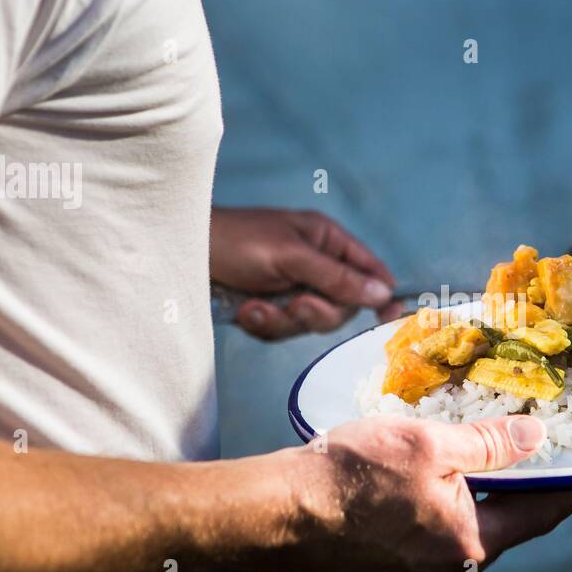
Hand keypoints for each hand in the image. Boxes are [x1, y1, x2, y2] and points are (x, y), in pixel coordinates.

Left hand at [210, 207, 403, 338]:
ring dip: (282, 320)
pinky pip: (282, 330)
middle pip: (342, 306)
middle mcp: (314, 265)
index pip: (368, 269)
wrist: (181, 255)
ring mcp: (291, 288)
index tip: (389, 316)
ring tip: (254, 307)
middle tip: (294, 304)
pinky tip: (244, 311)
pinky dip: (263, 325)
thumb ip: (336, 277)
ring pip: (310, 323)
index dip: (381, 292)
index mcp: (326, 241)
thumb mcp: (290, 256)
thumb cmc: (235, 241)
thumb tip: (383, 292)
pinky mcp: (269, 308)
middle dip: (316, 311)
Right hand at [276, 415, 571, 571]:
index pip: (542, 515)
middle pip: (499, 527)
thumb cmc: (348, 476)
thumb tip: (535, 436)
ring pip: (460, 539)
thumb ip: (490, 443)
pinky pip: (426, 551)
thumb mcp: (428, 442)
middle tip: (505, 450)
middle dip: (503, 489)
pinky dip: (428, 522)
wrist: (277, 515)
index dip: (567, 487)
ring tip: (443, 465)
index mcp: (472, 547)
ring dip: (461, 505)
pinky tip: (406, 493)